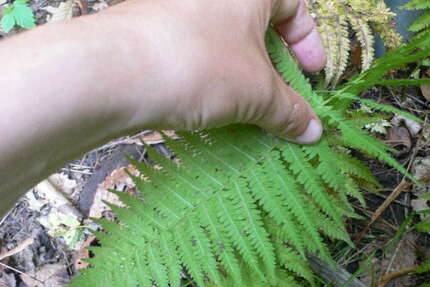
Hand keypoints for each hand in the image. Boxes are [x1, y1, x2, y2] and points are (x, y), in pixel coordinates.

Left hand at [101, 0, 325, 143]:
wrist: (116, 71)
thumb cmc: (200, 66)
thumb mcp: (255, 92)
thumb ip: (288, 110)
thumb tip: (313, 131)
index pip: (291, 4)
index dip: (307, 42)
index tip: (312, 74)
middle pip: (255, 25)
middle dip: (273, 64)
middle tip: (278, 97)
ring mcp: (175, 9)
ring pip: (220, 42)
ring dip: (239, 76)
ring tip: (243, 109)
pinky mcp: (149, 33)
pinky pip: (192, 53)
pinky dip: (207, 78)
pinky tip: (206, 105)